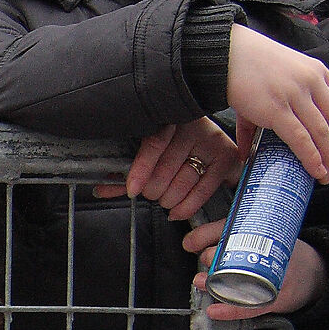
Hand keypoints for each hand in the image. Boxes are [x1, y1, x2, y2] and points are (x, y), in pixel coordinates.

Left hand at [93, 119, 237, 220]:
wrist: (202, 132)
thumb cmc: (168, 141)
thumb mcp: (143, 147)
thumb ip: (125, 167)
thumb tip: (103, 188)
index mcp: (169, 117)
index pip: (155, 144)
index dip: (141, 170)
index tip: (131, 189)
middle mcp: (193, 126)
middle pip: (167, 169)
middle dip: (153, 190)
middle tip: (151, 193)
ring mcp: (211, 140)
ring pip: (183, 181)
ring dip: (168, 199)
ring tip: (164, 199)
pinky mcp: (225, 156)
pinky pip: (203, 189)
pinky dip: (187, 206)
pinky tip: (176, 211)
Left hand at [184, 221, 325, 318]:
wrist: (316, 274)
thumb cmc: (284, 255)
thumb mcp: (263, 237)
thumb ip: (228, 236)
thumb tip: (190, 242)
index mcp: (267, 233)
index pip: (234, 227)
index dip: (208, 234)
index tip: (190, 243)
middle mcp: (272, 253)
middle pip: (238, 252)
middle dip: (214, 255)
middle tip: (204, 258)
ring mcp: (277, 277)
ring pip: (242, 279)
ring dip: (217, 281)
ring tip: (201, 281)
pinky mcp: (278, 299)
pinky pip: (252, 306)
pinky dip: (231, 310)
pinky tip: (214, 310)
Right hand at [225, 26, 328, 182]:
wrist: (226, 54)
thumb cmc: (247, 65)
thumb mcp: (275, 81)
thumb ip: (273, 111)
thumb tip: (248, 150)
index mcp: (317, 71)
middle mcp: (312, 81)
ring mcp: (296, 94)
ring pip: (323, 132)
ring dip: (328, 158)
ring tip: (324, 173)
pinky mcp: (277, 109)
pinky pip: (301, 138)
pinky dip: (311, 157)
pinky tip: (314, 169)